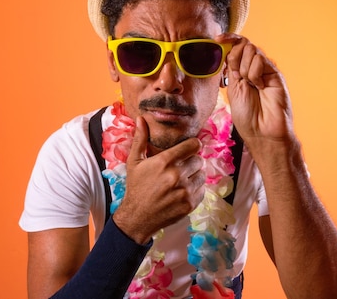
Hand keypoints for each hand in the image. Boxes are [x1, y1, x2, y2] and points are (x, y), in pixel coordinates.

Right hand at [112, 116, 205, 243]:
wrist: (137, 217)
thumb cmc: (136, 186)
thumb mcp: (134, 162)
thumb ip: (140, 139)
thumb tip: (141, 118)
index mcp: (165, 161)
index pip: (194, 145)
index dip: (192, 146)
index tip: (188, 149)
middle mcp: (177, 175)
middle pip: (198, 160)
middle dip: (191, 162)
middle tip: (180, 168)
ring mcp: (184, 191)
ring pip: (202, 175)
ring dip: (194, 176)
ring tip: (181, 180)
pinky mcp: (190, 204)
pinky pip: (202, 190)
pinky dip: (195, 190)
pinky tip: (182, 192)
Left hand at [217, 34, 293, 144]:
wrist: (262, 132)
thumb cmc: (247, 117)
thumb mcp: (233, 89)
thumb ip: (231, 69)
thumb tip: (225, 49)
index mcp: (241, 71)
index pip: (235, 47)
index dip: (227, 39)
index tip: (217, 39)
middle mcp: (253, 68)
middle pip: (243, 45)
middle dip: (235, 57)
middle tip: (238, 76)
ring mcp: (265, 70)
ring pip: (251, 50)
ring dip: (245, 68)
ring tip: (251, 85)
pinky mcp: (275, 73)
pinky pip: (261, 60)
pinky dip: (255, 72)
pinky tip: (260, 86)